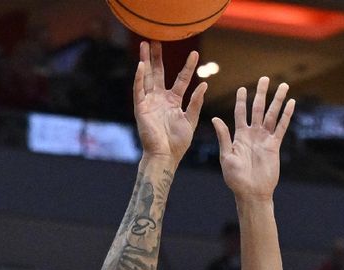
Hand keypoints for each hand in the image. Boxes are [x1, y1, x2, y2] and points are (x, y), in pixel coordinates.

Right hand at [133, 41, 206, 163]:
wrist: (165, 156)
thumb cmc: (178, 143)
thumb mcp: (191, 120)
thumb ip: (196, 103)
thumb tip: (204, 85)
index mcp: (173, 101)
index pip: (181, 79)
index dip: (188, 67)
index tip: (195, 53)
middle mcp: (160, 99)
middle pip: (159, 73)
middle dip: (158, 57)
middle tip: (157, 39)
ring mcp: (150, 102)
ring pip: (147, 77)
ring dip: (146, 61)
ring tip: (145, 44)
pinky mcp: (141, 108)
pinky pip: (139, 90)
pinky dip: (139, 78)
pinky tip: (141, 66)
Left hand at [212, 77, 294, 200]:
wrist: (251, 192)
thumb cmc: (235, 178)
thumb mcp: (226, 156)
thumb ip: (224, 137)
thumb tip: (216, 118)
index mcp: (239, 135)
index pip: (240, 112)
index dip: (241, 100)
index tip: (243, 88)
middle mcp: (253, 134)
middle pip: (258, 109)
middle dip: (261, 93)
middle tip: (265, 78)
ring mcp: (264, 139)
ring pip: (272, 115)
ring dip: (277, 101)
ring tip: (283, 86)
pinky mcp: (274, 146)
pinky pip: (281, 128)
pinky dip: (286, 116)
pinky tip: (291, 104)